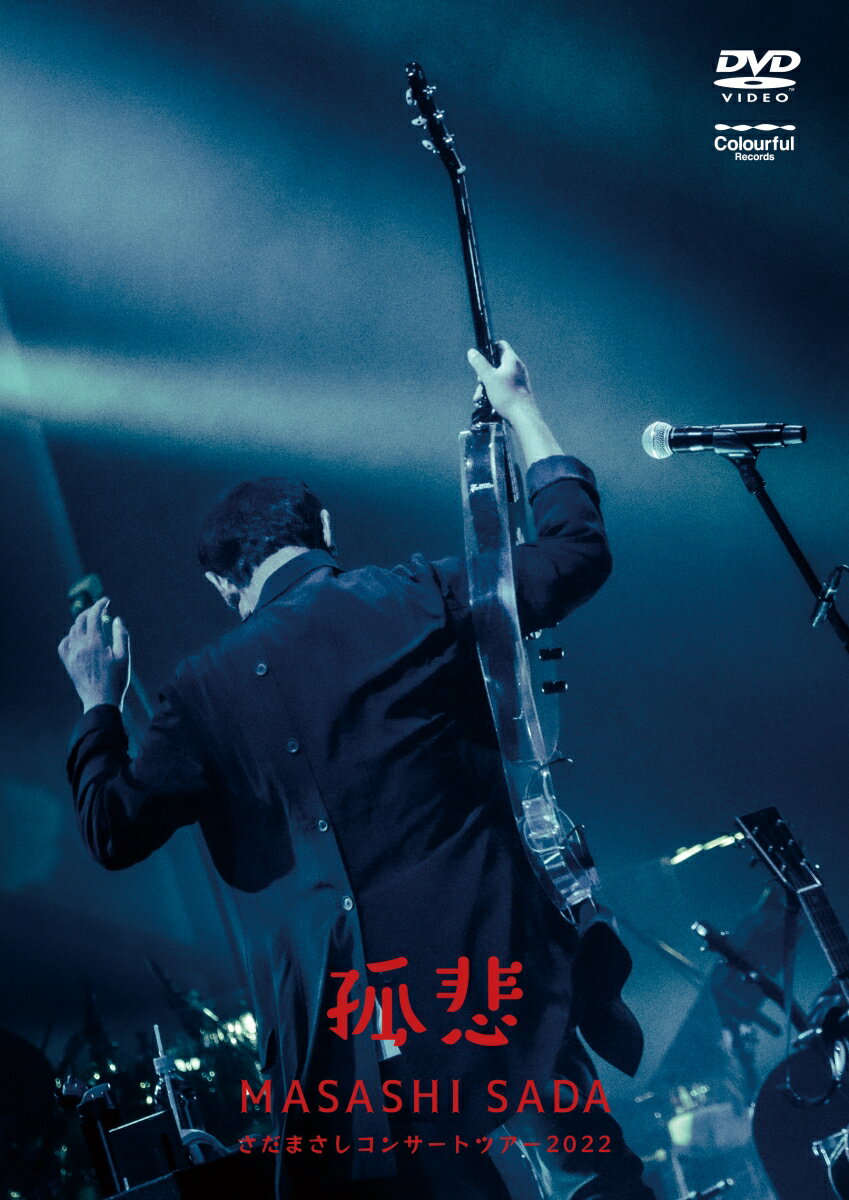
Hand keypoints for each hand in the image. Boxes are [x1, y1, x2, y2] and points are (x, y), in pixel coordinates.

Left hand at [58, 597, 130, 711]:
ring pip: (72, 631)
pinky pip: (64, 644)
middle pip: (80, 620)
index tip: (106, 600)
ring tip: (93, 623)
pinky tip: (77, 638)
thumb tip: (116, 619)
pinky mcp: (68, 663)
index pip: (94, 616)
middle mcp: (80, 646)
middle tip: (100, 609)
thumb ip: (121, 635)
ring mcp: (72, 655)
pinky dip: (70, 637)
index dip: (100, 605)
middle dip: (90, 611)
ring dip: (82, 623)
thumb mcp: (124, 656)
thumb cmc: (116, 680)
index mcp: (95, 643)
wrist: (100, 701)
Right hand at [466, 340, 538, 423]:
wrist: (522, 416)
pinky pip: (502, 388)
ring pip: (498, 378)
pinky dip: (494, 392)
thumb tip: (472, 352)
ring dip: (487, 386)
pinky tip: (487, 402)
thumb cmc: (508, 396)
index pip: (501, 346)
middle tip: (480, 382)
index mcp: (512, 361)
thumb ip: (479, 364)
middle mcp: (516, 368)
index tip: (481, 356)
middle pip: (496, 364)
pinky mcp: (517, 391)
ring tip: (480, 397)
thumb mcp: (489, 378)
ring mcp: (517, 380)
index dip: (489, 348)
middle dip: (484, 374)